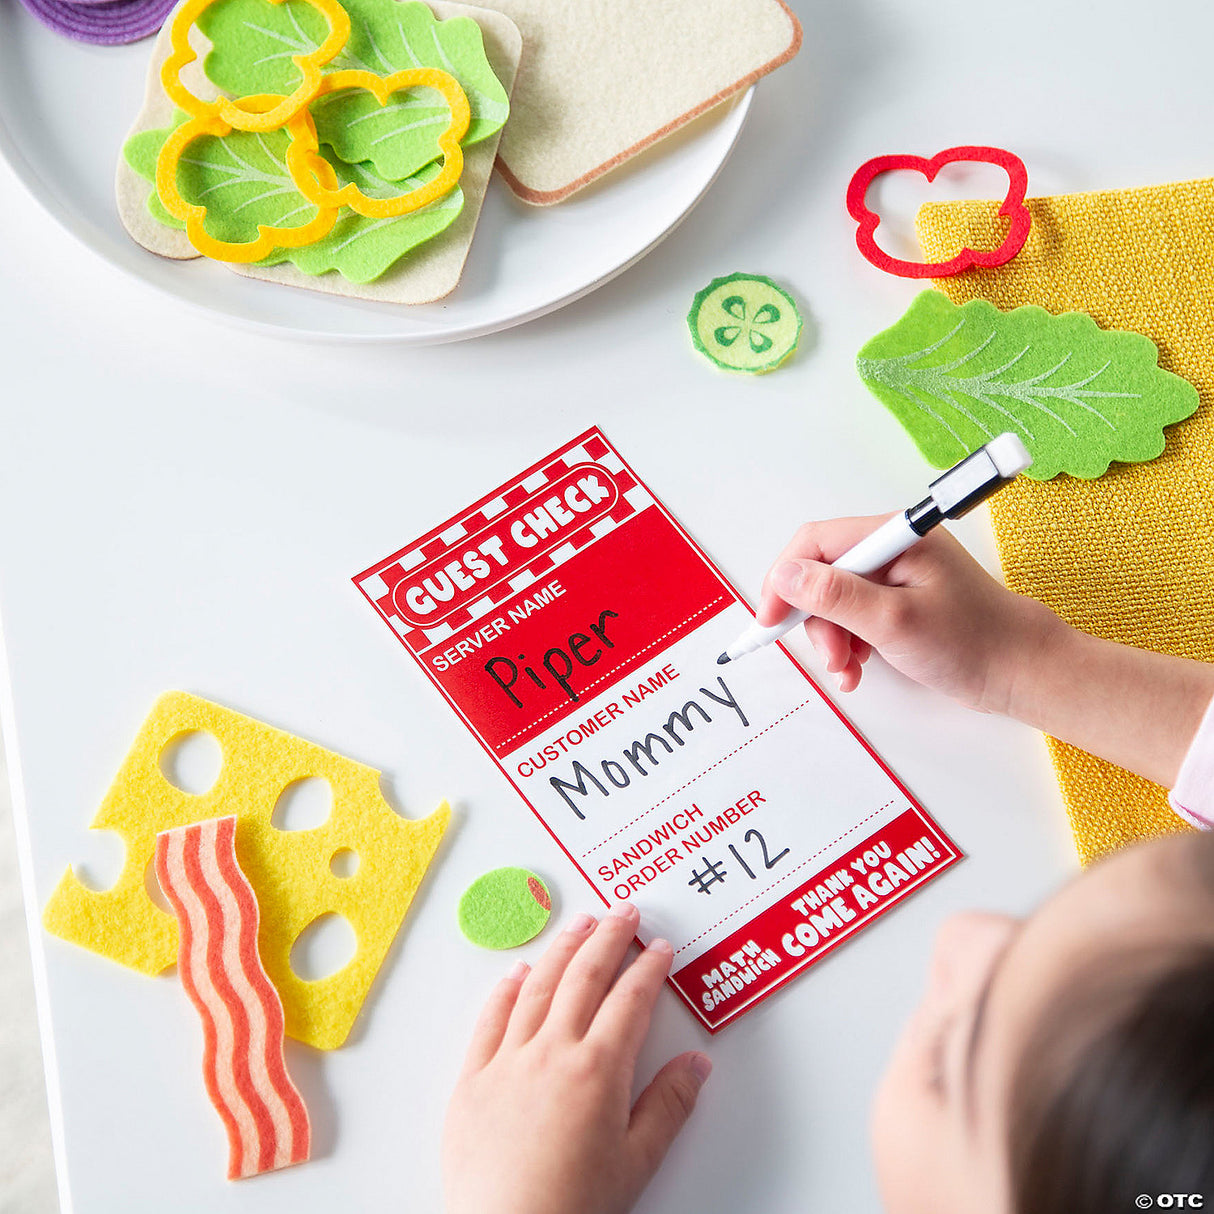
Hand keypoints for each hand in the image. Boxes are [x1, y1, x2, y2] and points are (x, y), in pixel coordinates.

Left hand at [443, 903, 712, 1213]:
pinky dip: (506, 989)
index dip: (648, 968)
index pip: (630, 1000)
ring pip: (538, 986)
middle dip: (609, 938)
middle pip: (584, 976)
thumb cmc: (573, 1210)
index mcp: (598, 1070)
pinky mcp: (472, 1080)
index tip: (660, 948)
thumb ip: (668, 1106)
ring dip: (562, 949)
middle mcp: (552, 1052)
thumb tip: (696, 1064)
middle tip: (624, 912)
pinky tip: (518, 972)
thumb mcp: (638, 1163)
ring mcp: (507, 1061)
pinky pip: (490, 1020)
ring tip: (579, 924)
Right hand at [756, 515, 1060, 713]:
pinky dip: (849, 642)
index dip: (786, 579)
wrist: (1022, 671)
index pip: (816, 543)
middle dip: (817, 619)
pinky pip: (855, 614)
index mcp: (895, 536)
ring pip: (835, 599)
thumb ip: (835, 596)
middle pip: (823, 574)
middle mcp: (894, 548)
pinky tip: (859, 666)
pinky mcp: (900, 599)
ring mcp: (897, 574)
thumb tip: (786, 575)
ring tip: (849, 669)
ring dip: (833, 637)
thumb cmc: (973, 643)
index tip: (771, 618)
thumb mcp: (893, 622)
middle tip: (831, 658)